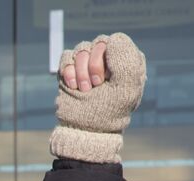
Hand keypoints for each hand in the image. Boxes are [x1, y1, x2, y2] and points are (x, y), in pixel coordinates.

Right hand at [51, 33, 146, 163]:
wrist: (86, 129)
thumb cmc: (111, 110)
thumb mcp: (127, 87)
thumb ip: (126, 58)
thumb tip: (112, 39)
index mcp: (126, 60)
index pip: (116, 40)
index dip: (109, 56)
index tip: (109, 77)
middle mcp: (108, 58)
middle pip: (98, 43)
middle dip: (94, 64)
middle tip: (96, 85)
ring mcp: (88, 63)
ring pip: (82, 49)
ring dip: (80, 70)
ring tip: (84, 89)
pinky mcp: (71, 70)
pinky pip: (66, 56)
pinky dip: (67, 70)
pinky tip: (72, 85)